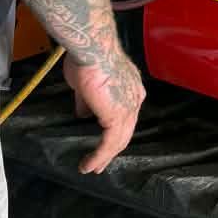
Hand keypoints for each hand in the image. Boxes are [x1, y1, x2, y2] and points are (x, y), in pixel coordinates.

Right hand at [64, 48, 146, 172]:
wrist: (92, 50)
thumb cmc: (88, 58)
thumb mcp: (86, 82)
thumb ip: (87, 100)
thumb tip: (83, 112)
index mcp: (130, 88)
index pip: (124, 115)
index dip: (114, 130)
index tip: (104, 142)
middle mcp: (133, 98)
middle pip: (124, 131)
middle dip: (112, 149)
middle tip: (100, 164)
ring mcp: (128, 108)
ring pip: (118, 140)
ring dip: (104, 157)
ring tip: (92, 168)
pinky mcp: (117, 117)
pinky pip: (109, 143)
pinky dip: (99, 156)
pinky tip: (88, 165)